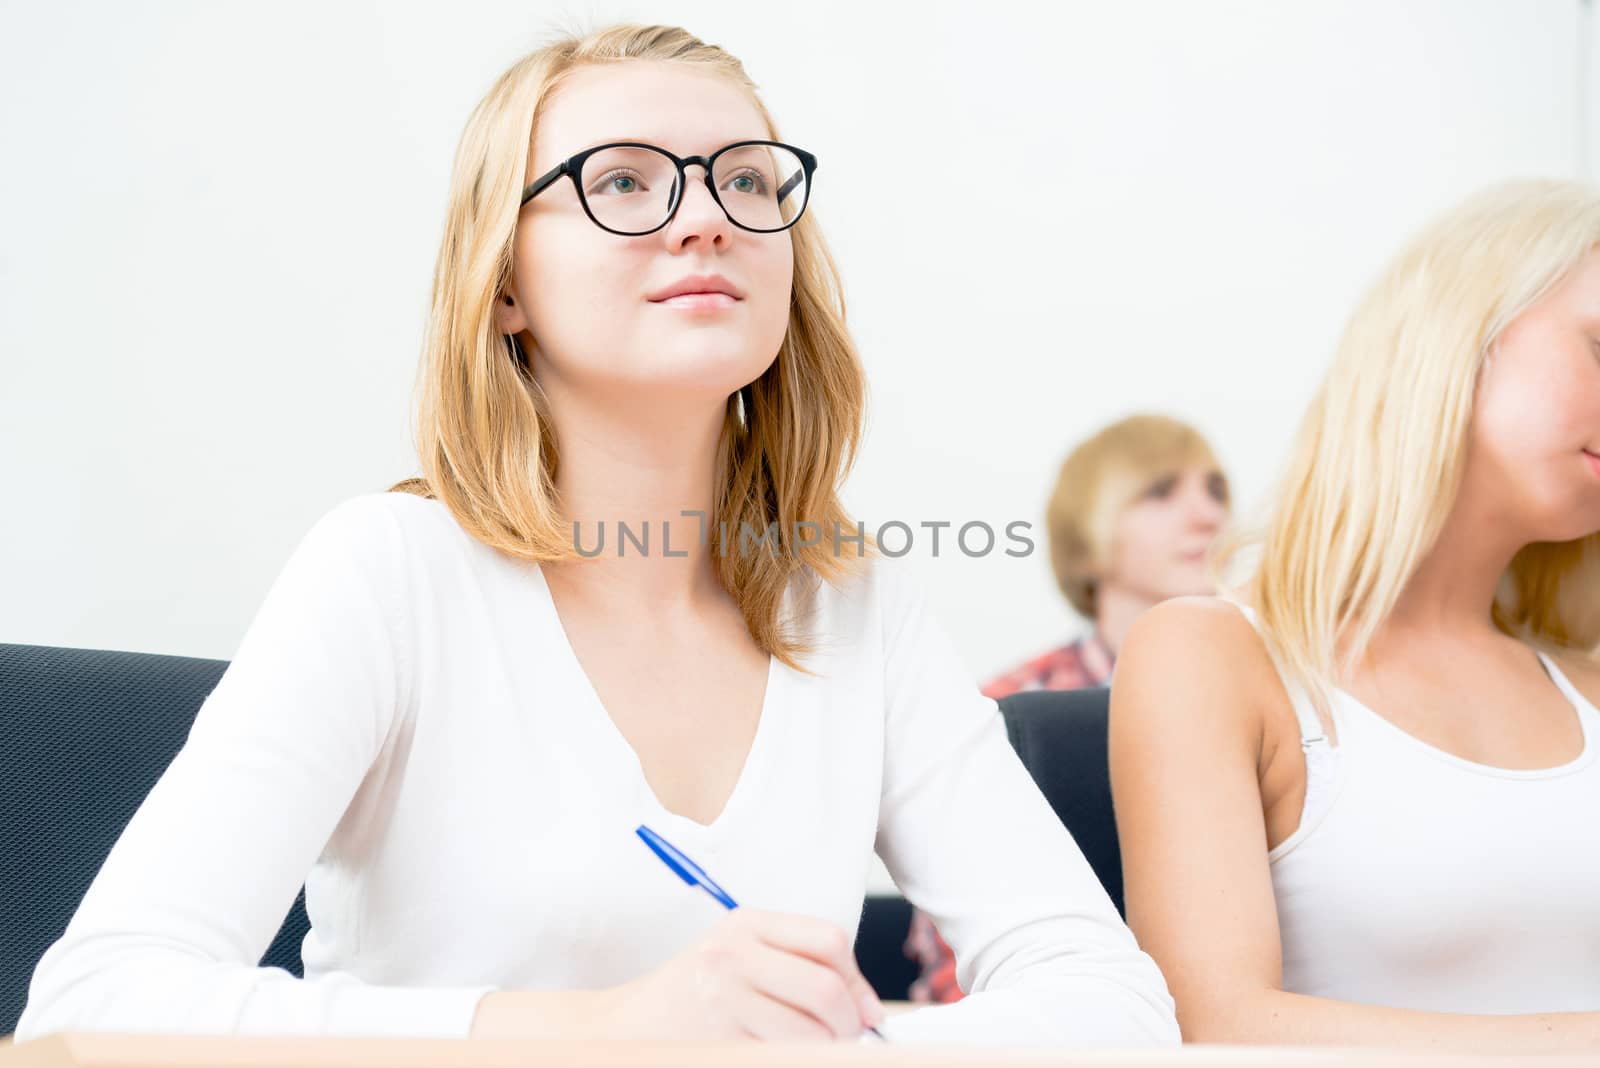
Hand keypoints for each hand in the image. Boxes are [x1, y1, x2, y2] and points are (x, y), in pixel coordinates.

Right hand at [603, 908, 885, 1040]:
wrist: (623, 1026)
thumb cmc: (694, 994)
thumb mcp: (740, 957)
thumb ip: (798, 965)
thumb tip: (868, 1009)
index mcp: (745, 924)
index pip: (830, 940)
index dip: (858, 980)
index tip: (864, 1010)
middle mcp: (732, 955)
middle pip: (826, 989)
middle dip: (850, 1025)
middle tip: (849, 1042)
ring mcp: (721, 999)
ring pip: (810, 1033)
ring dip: (828, 1050)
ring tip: (818, 1052)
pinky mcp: (717, 1040)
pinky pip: (782, 1055)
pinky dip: (799, 1059)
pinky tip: (787, 1055)